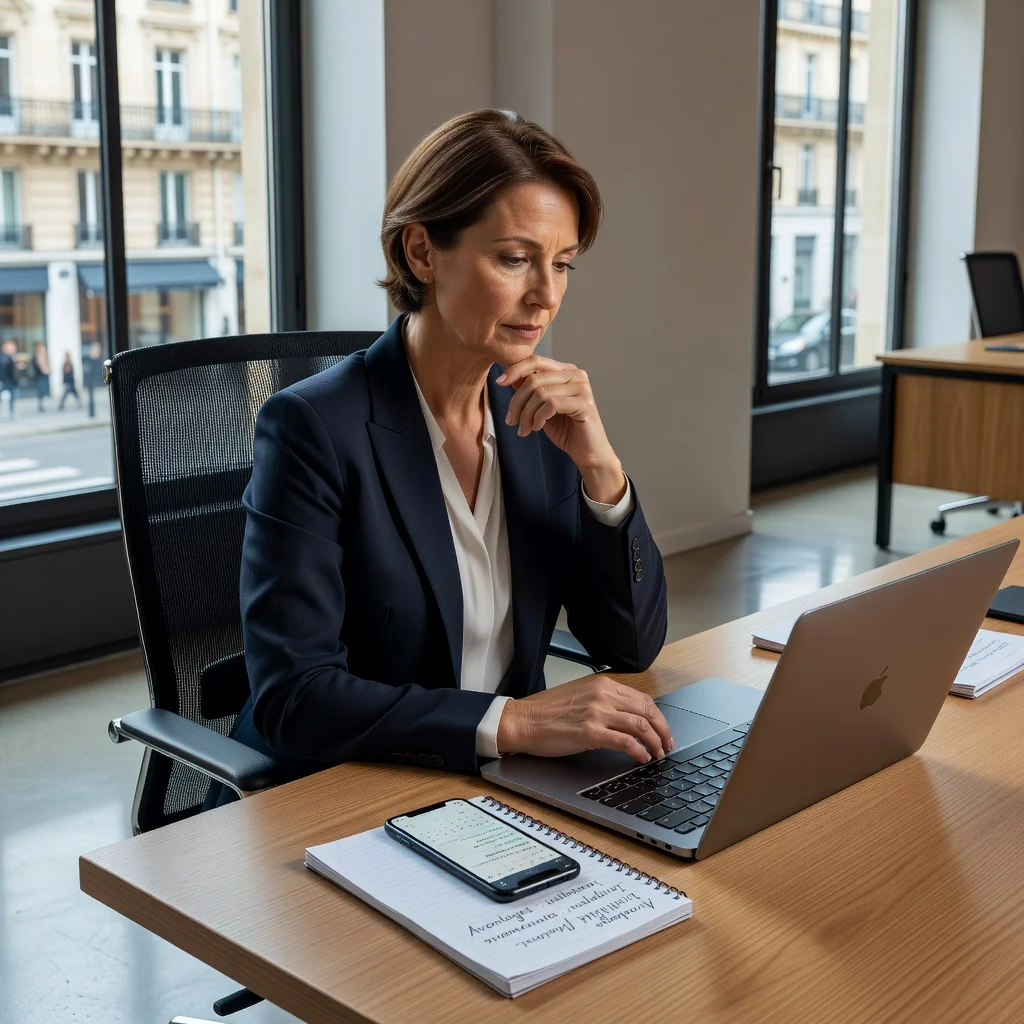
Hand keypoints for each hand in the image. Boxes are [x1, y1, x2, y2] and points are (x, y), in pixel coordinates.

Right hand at [495, 676, 674, 762]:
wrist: (523, 722)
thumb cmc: (547, 714)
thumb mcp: (581, 699)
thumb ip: (604, 703)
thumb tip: (629, 718)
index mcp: (602, 685)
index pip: (643, 699)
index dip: (658, 717)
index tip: (663, 730)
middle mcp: (602, 695)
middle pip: (647, 711)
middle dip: (663, 730)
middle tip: (667, 745)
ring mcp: (597, 713)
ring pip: (641, 726)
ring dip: (655, 743)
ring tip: (658, 754)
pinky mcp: (591, 732)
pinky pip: (626, 742)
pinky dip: (639, 751)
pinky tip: (642, 759)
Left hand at [496, 356, 626, 502]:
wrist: (587, 454)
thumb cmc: (566, 430)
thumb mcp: (541, 408)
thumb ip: (530, 391)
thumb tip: (509, 376)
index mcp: (566, 371)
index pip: (536, 361)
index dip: (515, 369)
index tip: (500, 382)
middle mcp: (576, 375)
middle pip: (535, 378)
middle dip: (517, 401)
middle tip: (510, 420)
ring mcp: (582, 388)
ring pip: (541, 393)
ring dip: (526, 414)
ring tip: (524, 429)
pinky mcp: (584, 404)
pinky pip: (551, 404)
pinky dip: (539, 417)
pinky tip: (537, 428)